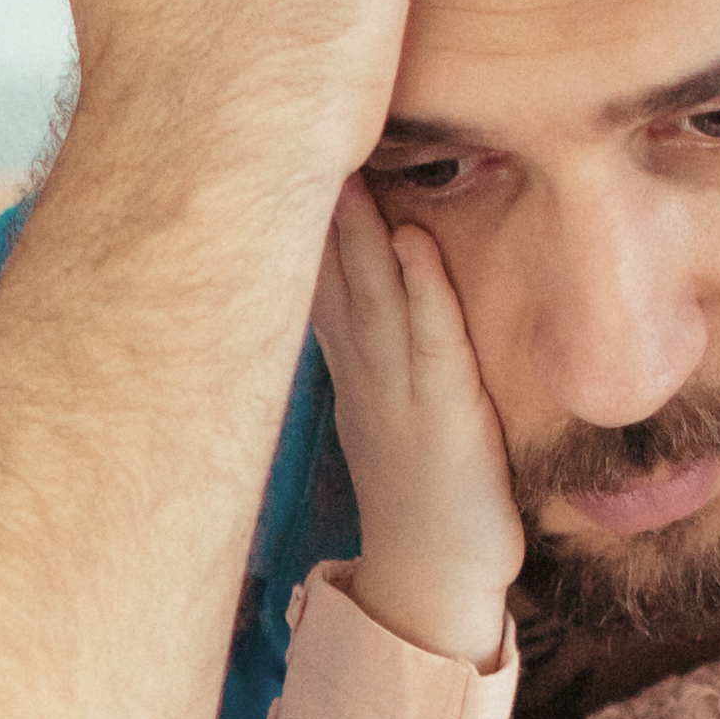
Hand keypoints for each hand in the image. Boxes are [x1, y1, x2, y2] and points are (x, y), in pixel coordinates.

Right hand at [313, 190, 522, 665]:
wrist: (433, 585)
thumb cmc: (419, 497)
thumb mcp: (379, 414)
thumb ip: (369, 351)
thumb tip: (354, 294)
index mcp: (350, 372)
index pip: (315, 281)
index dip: (297, 220)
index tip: (272, 154)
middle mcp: (364, 376)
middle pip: (330, 278)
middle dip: (311, 205)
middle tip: (285, 132)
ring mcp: (400, 397)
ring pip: (371, 298)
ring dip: (356, 231)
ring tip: (342, 164)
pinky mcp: (447, 419)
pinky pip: (431, 343)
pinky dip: (422, 290)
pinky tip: (413, 240)